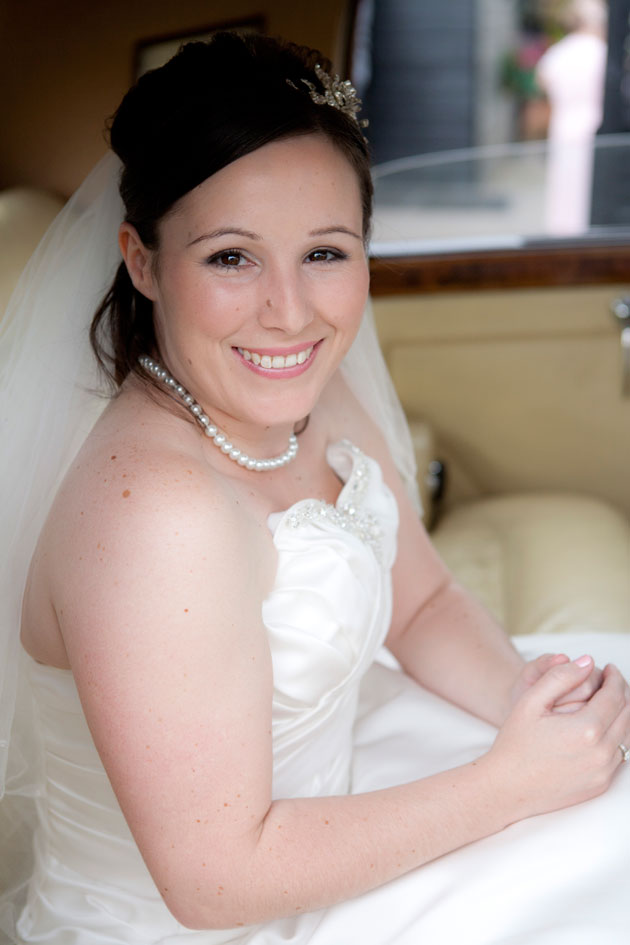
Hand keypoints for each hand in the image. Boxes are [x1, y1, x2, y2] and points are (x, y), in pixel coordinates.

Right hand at [486, 657, 629, 821]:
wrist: (507, 787)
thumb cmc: (515, 744)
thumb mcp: (530, 701)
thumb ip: (560, 677)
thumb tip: (587, 661)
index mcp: (586, 729)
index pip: (615, 695)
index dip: (615, 677)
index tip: (608, 669)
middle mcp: (601, 753)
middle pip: (627, 714)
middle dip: (621, 693)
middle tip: (610, 681)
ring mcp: (603, 772)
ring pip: (627, 735)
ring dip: (622, 714)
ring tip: (607, 702)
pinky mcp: (600, 785)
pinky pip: (619, 755)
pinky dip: (616, 736)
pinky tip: (601, 728)